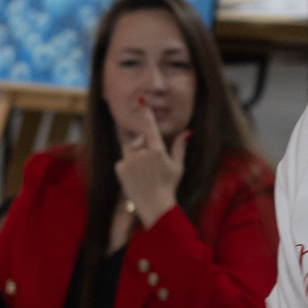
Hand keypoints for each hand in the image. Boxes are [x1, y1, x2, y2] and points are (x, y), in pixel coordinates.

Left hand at [112, 99, 187, 227]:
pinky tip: (135, 178)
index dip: (145, 113)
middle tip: (149, 162)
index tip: (141, 101)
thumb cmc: (169, 186)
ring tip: (143, 172)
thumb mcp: (178, 166)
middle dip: (141, 146)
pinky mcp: (120, 170)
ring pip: (128, 150)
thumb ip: (179, 147)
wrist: (155, 206)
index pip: (150, 127)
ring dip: (133, 156)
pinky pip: (122, 161)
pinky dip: (127, 166)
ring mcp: (130, 162)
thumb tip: (187, 132)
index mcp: (157, 150)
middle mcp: (142, 154)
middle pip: (137, 141)